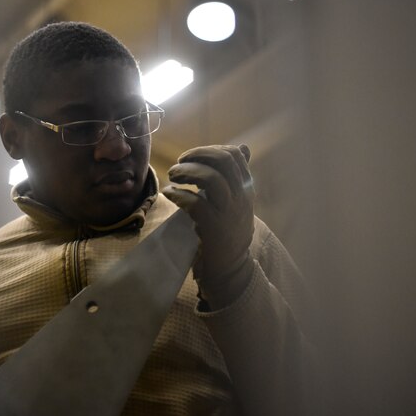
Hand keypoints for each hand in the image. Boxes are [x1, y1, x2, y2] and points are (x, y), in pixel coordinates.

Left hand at [161, 144, 254, 307]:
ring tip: (172, 176)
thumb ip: (237, 176)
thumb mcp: (238, 201)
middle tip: (180, 162)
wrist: (231, 268)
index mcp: (246, 188)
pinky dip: (178, 194)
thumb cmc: (229, 230)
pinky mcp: (213, 228)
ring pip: (211, 179)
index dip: (210, 149)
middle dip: (197, 155)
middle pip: (224, 161)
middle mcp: (240, 197)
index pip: (234, 155)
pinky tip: (169, 194)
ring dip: (187, 172)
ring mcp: (228, 212)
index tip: (193, 157)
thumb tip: (244, 147)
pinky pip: (195, 203)